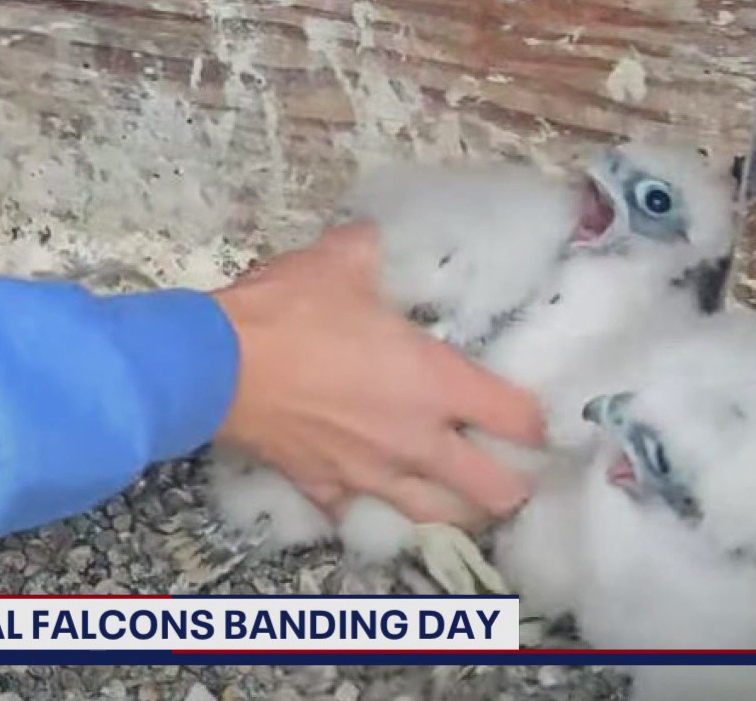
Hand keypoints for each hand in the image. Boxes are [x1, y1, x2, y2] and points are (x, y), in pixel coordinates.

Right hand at [211, 221, 544, 526]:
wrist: (219, 363)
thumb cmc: (292, 309)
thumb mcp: (342, 260)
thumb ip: (372, 251)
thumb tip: (374, 238)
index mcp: (436, 383)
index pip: (516, 417)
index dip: (537, 422)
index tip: (536, 419)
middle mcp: (416, 440)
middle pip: (493, 491)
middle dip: (511, 487)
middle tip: (511, 473)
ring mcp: (371, 473)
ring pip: (435, 517)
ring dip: (455, 512)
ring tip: (460, 502)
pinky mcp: (324, 487)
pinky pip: (356, 510)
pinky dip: (366, 505)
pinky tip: (367, 494)